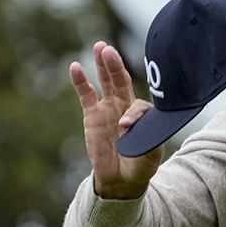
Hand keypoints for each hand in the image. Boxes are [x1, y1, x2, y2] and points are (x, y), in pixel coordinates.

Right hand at [70, 42, 163, 198]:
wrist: (121, 178)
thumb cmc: (139, 165)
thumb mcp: (150, 154)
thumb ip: (147, 138)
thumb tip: (129, 124)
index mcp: (144, 114)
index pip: (139, 105)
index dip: (133, 113)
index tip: (126, 125)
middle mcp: (126, 105)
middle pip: (122, 81)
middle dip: (116, 66)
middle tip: (110, 51)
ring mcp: (109, 108)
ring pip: (106, 82)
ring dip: (103, 65)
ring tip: (100, 47)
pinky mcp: (92, 115)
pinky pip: (86, 95)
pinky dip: (81, 81)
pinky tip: (75, 67)